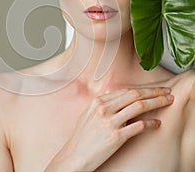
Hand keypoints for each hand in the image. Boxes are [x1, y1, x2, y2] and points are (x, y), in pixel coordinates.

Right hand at [45, 87, 173, 171]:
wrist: (75, 155)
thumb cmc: (82, 136)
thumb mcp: (88, 114)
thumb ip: (102, 103)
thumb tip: (113, 95)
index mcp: (98, 101)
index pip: (126, 91)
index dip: (143, 88)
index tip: (155, 89)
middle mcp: (104, 109)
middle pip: (134, 95)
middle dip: (154, 92)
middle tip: (167, 92)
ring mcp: (110, 122)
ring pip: (139, 106)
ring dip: (157, 102)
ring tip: (168, 102)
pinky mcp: (116, 137)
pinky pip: (138, 126)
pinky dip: (151, 123)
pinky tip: (157, 123)